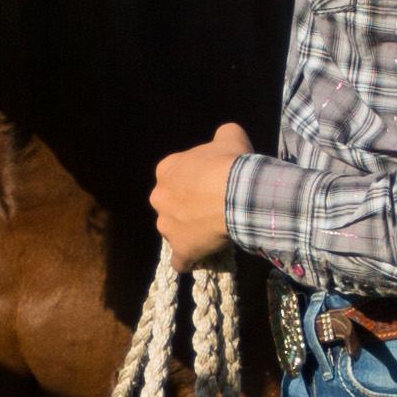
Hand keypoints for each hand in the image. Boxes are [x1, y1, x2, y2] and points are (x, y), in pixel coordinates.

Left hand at [149, 124, 250, 268]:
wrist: (237, 193)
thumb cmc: (231, 162)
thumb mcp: (229, 136)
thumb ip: (221, 137)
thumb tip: (223, 139)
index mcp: (167, 169)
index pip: (174, 176)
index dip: (193, 182)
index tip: (210, 185)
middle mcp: (160, 197)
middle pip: (170, 204)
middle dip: (186, 207)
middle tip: (212, 208)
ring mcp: (167, 225)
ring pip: (174, 231)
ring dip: (189, 232)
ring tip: (212, 232)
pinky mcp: (181, 249)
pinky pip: (180, 260)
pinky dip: (188, 260)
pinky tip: (198, 259)